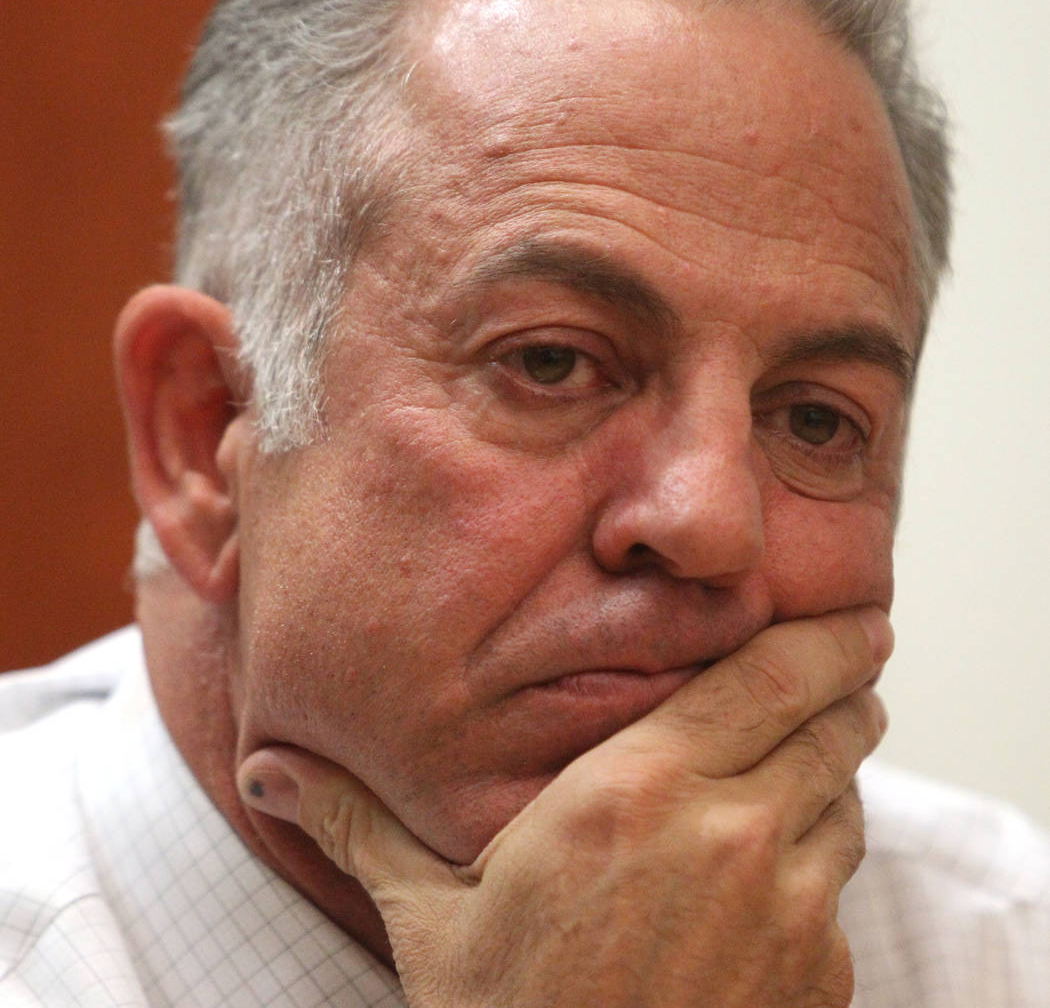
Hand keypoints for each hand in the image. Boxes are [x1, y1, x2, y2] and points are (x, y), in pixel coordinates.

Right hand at [239, 607, 890, 1007]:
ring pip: (842, 799)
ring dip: (833, 771)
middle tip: (848, 671)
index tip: (853, 616)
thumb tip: (267, 770)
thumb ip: (359, 824)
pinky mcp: (819, 975)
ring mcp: (786, 906)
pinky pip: (838, 885)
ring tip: (814, 756)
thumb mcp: (428, 916)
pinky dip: (822, 856)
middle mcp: (728, 832)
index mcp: (636, 791)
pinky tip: (780, 870)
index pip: (763, 679)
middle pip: (828, 724)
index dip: (818, 640)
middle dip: (843, 690)